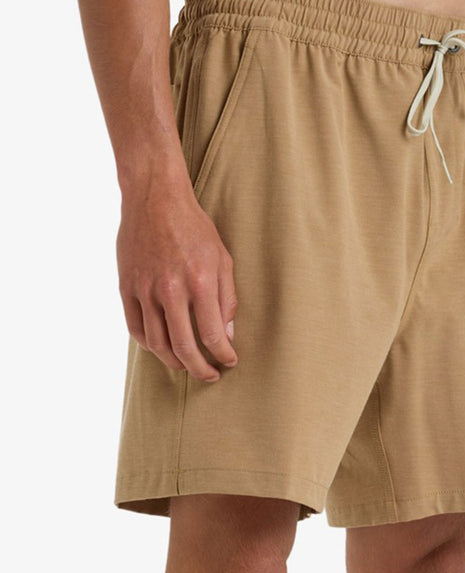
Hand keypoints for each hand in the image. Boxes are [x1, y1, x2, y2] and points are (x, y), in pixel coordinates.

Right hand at [117, 174, 237, 381]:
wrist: (154, 197)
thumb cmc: (194, 227)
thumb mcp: (223, 258)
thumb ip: (227, 298)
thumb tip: (228, 334)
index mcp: (199, 281)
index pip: (212, 334)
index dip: (223, 355)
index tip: (229, 361)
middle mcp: (170, 289)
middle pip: (184, 347)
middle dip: (200, 369)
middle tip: (210, 375)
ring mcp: (144, 289)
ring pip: (157, 344)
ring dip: (174, 362)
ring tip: (187, 365)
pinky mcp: (126, 287)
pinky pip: (135, 328)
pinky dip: (149, 345)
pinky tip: (162, 348)